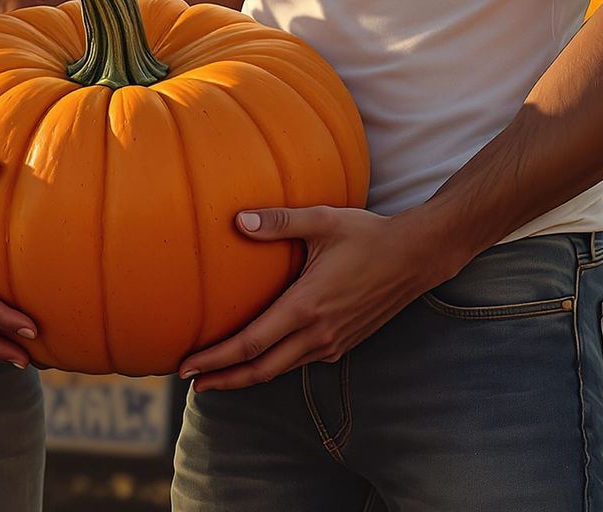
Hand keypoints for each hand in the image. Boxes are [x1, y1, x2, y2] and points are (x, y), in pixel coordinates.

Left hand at [178, 205, 460, 391]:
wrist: (415, 258)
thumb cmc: (366, 234)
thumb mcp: (322, 220)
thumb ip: (278, 222)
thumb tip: (236, 220)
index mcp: (306, 306)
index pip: (250, 344)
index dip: (216, 360)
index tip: (187, 366)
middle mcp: (318, 333)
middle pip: (261, 369)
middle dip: (224, 379)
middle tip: (191, 382)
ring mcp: (333, 343)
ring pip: (281, 369)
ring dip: (247, 375)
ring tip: (218, 375)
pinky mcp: (343, 343)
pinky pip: (301, 361)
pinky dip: (274, 365)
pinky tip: (262, 356)